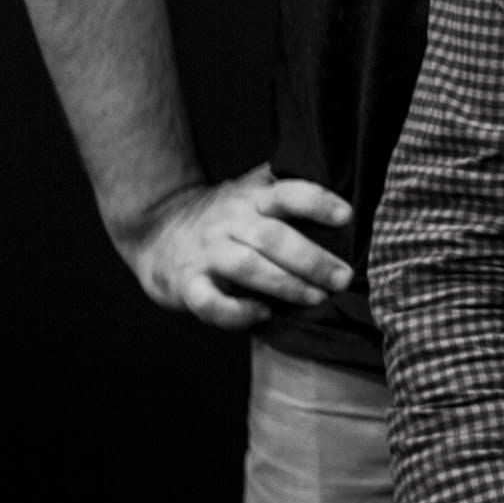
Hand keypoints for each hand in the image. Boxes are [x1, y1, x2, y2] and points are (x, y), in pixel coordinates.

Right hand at [119, 162, 354, 329]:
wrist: (156, 231)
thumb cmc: (223, 217)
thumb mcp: (251, 192)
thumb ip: (287, 190)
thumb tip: (348, 187)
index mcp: (251, 198)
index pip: (287, 193)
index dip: (317, 202)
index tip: (347, 216)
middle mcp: (229, 222)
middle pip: (274, 236)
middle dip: (313, 259)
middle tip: (344, 278)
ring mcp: (206, 254)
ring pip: (247, 267)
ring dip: (286, 285)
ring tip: (317, 298)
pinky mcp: (187, 285)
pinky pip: (210, 302)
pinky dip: (236, 312)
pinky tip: (263, 315)